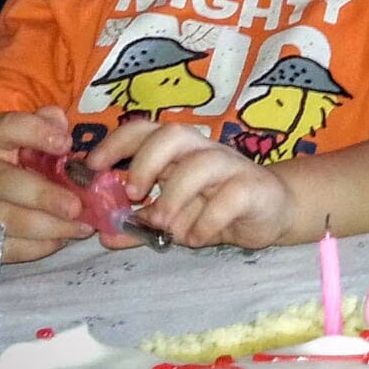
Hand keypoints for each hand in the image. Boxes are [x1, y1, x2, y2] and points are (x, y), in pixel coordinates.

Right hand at [0, 108, 92, 262]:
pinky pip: (10, 248)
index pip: (7, 128)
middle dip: (43, 197)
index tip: (66, 143)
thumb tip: (61, 126)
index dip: (36, 133)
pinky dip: (40, 246)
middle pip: (3, 183)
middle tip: (76, 206)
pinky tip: (63, 238)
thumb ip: (49, 124)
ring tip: (82, 226)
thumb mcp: (32, 135)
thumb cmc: (19, 159)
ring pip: (7, 222)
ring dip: (50, 227)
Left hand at [88, 122, 292, 249]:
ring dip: (175, 196)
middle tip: (134, 193)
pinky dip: (207, 221)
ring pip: (201, 164)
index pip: (145, 130)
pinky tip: (197, 238)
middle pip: (172, 134)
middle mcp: (204, 150)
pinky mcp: (255, 188)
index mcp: (179, 151)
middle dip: (146, 161)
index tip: (92, 167)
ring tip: (165, 225)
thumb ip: (140, 225)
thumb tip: (103, 236)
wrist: (275, 211)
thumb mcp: (174, 218)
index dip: (116, 143)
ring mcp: (232, 166)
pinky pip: (231, 197)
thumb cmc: (218, 208)